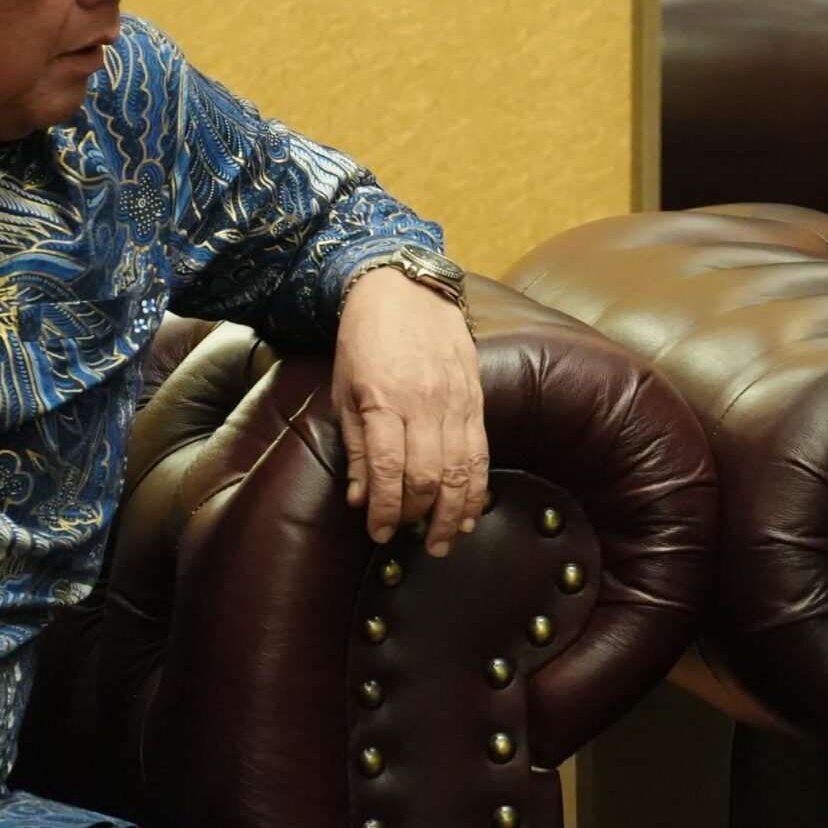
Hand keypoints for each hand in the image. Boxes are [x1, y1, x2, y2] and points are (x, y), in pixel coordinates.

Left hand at [334, 266, 487, 554]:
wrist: (407, 286)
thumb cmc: (366, 338)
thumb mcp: (344, 390)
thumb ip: (356, 446)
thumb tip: (360, 497)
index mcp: (384, 400)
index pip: (388, 470)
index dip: (384, 509)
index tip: (378, 532)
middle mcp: (424, 404)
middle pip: (428, 477)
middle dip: (419, 518)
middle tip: (408, 540)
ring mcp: (456, 401)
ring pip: (462, 470)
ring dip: (455, 513)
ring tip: (445, 541)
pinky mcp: (477, 398)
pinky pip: (482, 452)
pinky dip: (478, 487)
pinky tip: (471, 511)